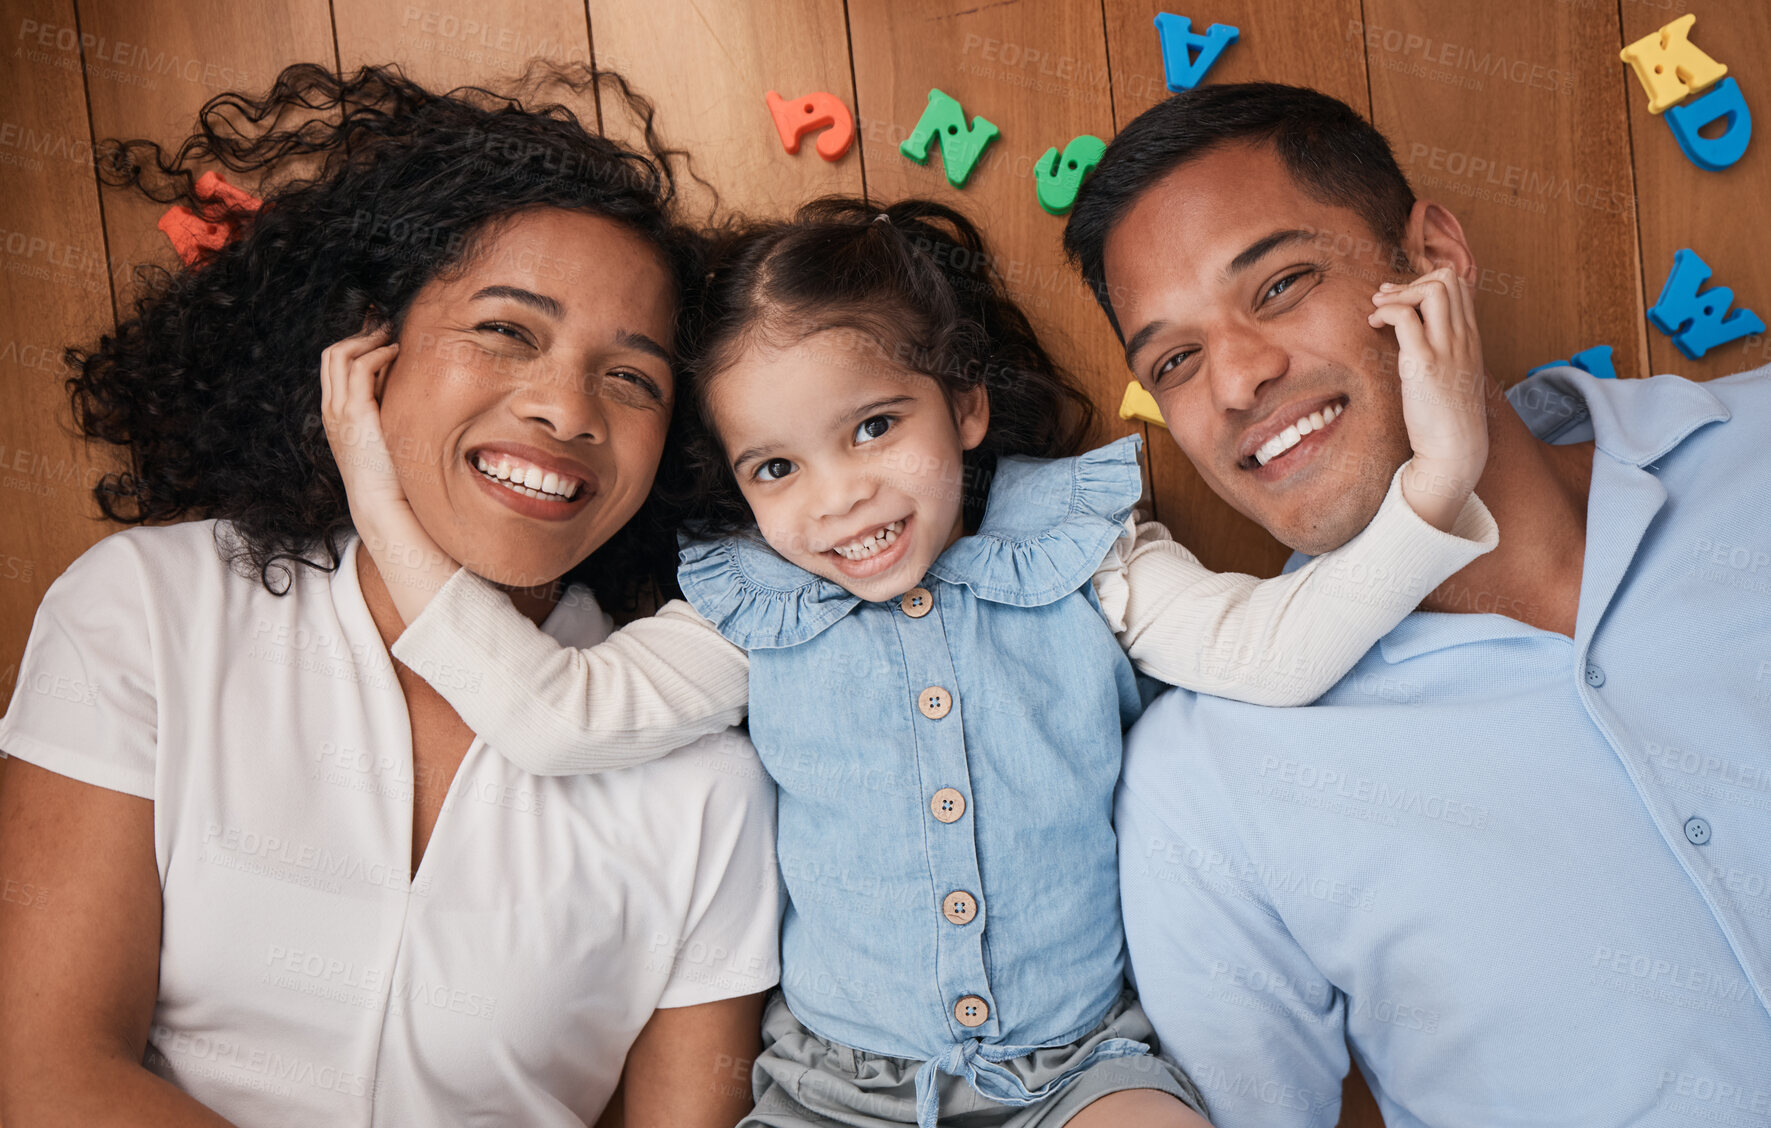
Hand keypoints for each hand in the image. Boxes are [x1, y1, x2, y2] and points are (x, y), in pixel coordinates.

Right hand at [320, 326, 457, 624]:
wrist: (385, 506)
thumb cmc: (395, 478)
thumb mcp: (390, 440)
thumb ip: (394, 418)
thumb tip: (418, 402)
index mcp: (339, 417)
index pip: (335, 368)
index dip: (356, 347)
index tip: (382, 339)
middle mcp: (333, 412)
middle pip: (331, 355)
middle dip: (358, 336)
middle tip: (385, 328)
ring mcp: (339, 412)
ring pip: (339, 356)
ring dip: (367, 340)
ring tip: (391, 336)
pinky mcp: (353, 415)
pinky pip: (358, 370)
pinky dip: (376, 356)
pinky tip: (397, 354)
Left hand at [1368, 266, 1489, 531]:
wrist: (1455, 451)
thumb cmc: (1447, 417)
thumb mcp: (1452, 376)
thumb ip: (1443, 351)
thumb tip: (1417, 335)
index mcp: (1472, 339)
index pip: (1460, 286)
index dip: (1428, 282)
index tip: (1402, 299)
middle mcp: (1464, 338)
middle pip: (1449, 279)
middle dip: (1412, 282)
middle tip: (1387, 301)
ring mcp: (1447, 349)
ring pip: (1433, 290)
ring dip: (1400, 293)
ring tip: (1379, 311)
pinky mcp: (1425, 364)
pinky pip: (1406, 318)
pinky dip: (1387, 311)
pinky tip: (1374, 325)